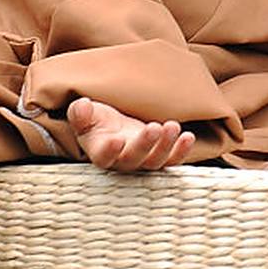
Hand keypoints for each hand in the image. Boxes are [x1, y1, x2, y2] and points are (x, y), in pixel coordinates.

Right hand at [68, 98, 194, 171]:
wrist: (114, 124)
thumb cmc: (96, 120)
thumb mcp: (84, 113)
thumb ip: (80, 113)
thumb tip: (81, 107)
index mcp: (99, 152)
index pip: (103, 157)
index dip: (109, 151)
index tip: (116, 139)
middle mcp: (121, 161)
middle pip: (133, 160)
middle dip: (144, 145)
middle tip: (153, 127)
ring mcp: (143, 160)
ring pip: (155, 161)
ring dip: (166, 146)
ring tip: (172, 126)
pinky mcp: (159, 156)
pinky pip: (172, 160)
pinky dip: (181, 151)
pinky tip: (188, 137)